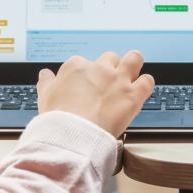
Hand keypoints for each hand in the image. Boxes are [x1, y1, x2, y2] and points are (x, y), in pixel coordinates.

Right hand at [36, 50, 153, 135]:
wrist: (73, 134)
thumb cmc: (58, 117)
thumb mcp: (44, 95)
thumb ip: (46, 82)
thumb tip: (45, 74)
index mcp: (77, 66)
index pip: (84, 63)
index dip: (87, 75)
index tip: (86, 86)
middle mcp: (99, 68)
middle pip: (110, 58)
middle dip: (110, 68)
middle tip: (108, 83)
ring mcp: (118, 80)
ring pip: (134, 59)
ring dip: (134, 64)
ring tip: (133, 72)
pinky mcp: (133, 95)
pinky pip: (147, 81)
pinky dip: (146, 84)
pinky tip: (141, 90)